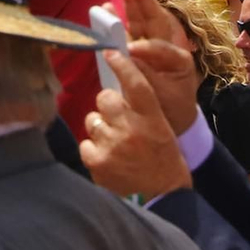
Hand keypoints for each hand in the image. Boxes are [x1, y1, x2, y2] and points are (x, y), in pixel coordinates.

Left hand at [79, 51, 193, 197]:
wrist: (164, 196)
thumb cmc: (162, 157)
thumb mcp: (160, 128)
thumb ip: (141, 108)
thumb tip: (114, 88)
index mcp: (153, 119)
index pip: (137, 85)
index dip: (123, 66)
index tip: (111, 53)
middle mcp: (132, 129)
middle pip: (105, 97)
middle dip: (108, 106)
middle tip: (118, 121)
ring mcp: (113, 145)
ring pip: (92, 120)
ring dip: (100, 129)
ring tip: (116, 145)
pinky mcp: (97, 161)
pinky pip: (85, 144)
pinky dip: (93, 150)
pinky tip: (109, 159)